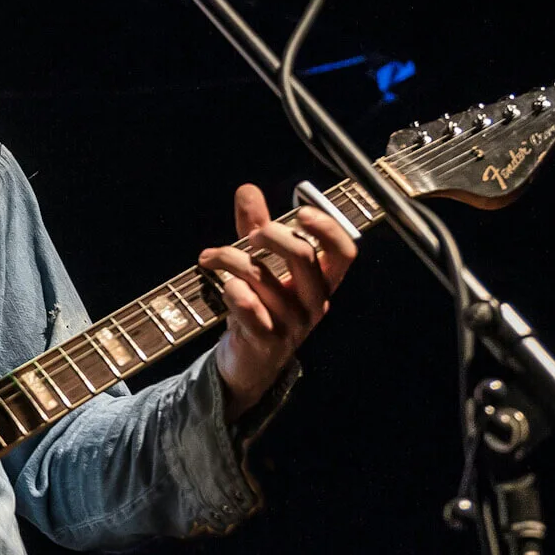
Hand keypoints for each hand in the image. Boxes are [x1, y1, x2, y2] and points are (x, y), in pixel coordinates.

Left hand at [198, 184, 357, 420]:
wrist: (247, 363)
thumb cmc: (259, 308)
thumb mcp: (260, 265)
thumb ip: (254, 227)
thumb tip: (247, 190)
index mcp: (321, 282)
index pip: (343, 253)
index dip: (328, 229)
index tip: (301, 211)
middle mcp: (313, 303)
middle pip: (304, 259)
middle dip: (273, 236)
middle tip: (249, 233)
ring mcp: (292, 325)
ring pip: (266, 281)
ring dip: (233, 261)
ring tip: (211, 257)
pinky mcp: (266, 342)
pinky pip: (251, 310)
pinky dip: (234, 292)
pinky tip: (224, 287)